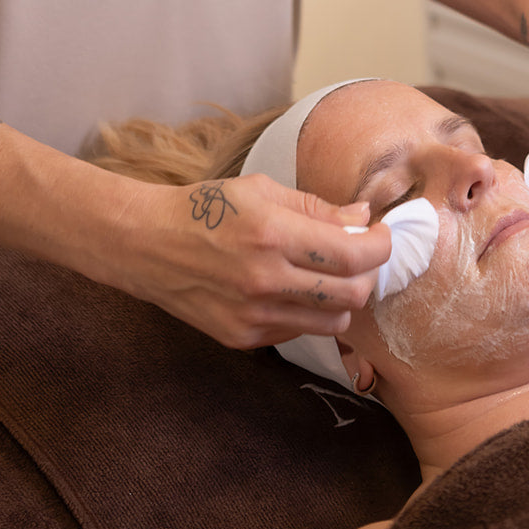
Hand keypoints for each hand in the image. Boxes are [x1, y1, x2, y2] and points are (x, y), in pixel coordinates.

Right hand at [108, 173, 392, 350]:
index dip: (381, 245)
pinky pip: (298, 331)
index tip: (382, 234)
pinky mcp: (243, 338)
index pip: (354, 253)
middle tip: (362, 255)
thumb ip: (317, 207)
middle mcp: (265, 279)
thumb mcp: (261, 191)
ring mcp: (253, 315)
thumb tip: (363, 216)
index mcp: (273, 234)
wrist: (146, 245)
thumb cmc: (205, 208)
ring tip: (330, 274)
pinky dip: (309, 312)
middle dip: (369, 273)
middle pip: (353, 294)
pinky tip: (293, 289)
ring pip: (333, 322)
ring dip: (343, 298)